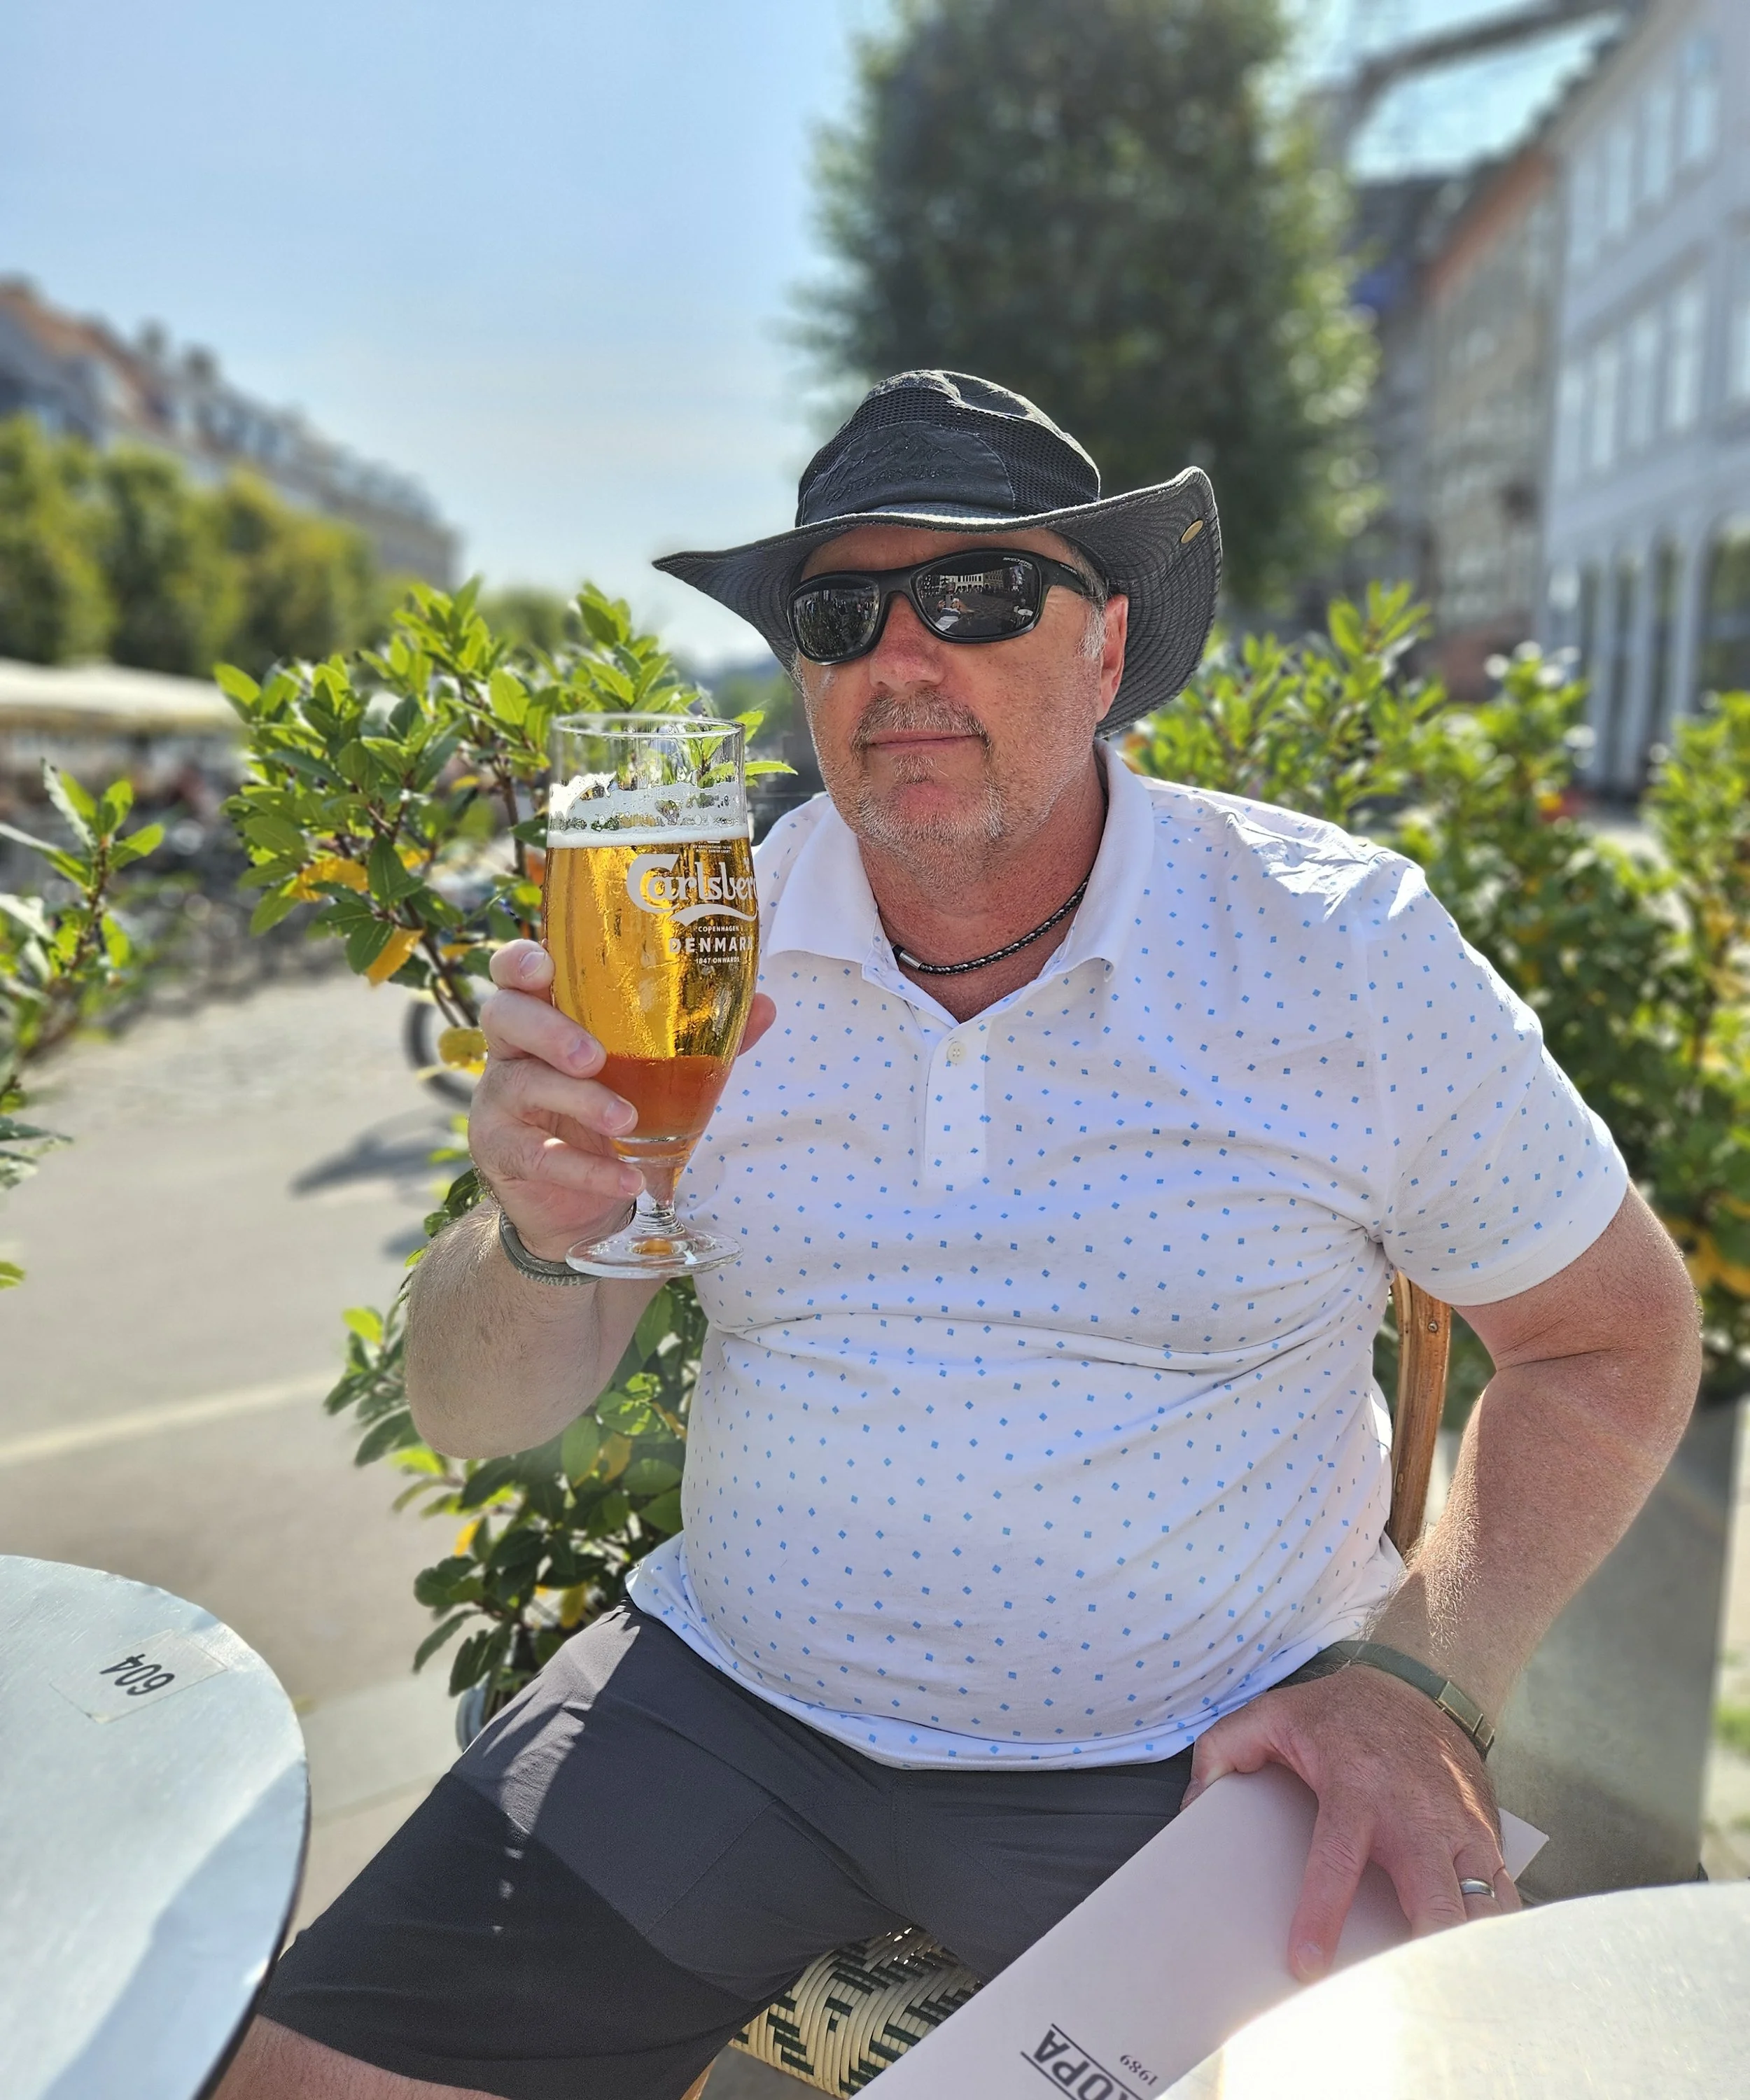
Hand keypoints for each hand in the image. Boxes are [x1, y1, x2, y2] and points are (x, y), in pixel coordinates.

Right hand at [470, 940, 775, 1262]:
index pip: (515, 972)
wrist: (583, 1203)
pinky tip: (628, 1179)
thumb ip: (698, 1038)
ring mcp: (501, 1101)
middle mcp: (514, 1049)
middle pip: (505, 1016)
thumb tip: (763, 1004)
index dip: (520, 962)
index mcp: (547, 1014)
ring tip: (626, 1121)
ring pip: (522, 1084)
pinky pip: (539, 1155)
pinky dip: (587, 1168)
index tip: (544, 966)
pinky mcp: (503, 1153)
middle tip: (594, 1056)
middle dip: (549, 1030)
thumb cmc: (612, 1114)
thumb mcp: (654, 1074)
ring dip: (579, 1100)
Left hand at [1181, 1663, 1518, 1980]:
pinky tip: (1483, 1967)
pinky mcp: (1487, 1836)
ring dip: (1469, 1954)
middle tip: (1399, 2001)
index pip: (1337, 1860)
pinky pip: (1505, 1897)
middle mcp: (1415, 1814)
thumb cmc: (1343, 1712)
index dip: (1320, 1915)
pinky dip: (1499, 1935)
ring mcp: (1459, 1828)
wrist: (1419, 1683)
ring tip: (1445, 1997)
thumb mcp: (1270, 1713)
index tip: (1306, 1966)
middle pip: (1435, 1901)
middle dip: (1425, 1955)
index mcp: (1356, 1788)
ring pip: (1482, 1907)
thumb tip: (1193, 1806)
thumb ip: (1224, 1751)